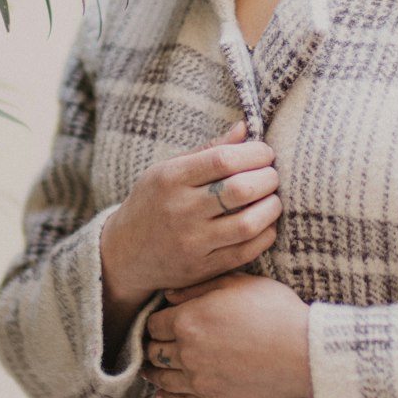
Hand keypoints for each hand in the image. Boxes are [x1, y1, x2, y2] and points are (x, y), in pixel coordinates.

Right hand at [100, 122, 280, 348]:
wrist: (125, 253)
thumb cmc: (153, 201)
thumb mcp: (168, 169)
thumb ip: (208, 150)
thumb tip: (245, 128)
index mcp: (171, 178)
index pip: (224, 160)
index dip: (254, 153)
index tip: (264, 152)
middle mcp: (181, 210)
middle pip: (240, 190)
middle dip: (267, 178)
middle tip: (272, 175)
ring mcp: (192, 242)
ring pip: (248, 223)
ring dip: (271, 208)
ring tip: (272, 199)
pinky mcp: (202, 269)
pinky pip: (246, 251)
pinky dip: (265, 235)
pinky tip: (265, 224)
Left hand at [141, 273, 310, 397]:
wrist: (303, 352)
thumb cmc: (274, 310)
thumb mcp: (236, 283)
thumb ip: (198, 287)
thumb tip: (168, 295)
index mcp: (188, 320)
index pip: (153, 323)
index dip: (156, 321)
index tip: (160, 322)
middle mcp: (188, 352)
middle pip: (154, 352)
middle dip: (153, 346)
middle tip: (154, 345)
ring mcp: (200, 381)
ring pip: (163, 379)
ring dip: (154, 373)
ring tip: (151, 370)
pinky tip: (162, 397)